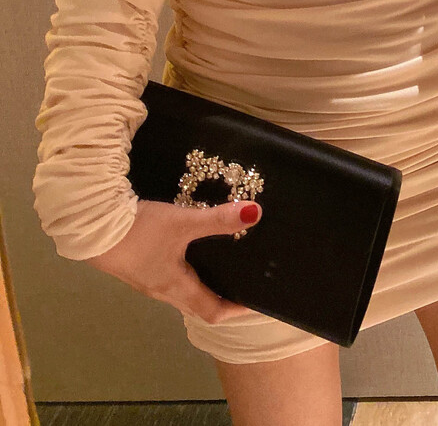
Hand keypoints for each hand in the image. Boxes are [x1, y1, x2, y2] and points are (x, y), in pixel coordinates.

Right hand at [84, 197, 261, 325]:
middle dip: (222, 300)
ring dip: (204, 286)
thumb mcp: (182, 223)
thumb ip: (217, 220)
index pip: (212, 312)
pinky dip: (188, 273)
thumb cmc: (140, 232)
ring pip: (183, 293)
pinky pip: (170, 279)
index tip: (258, 303)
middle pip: (198, 306)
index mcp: (176, 288)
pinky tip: (191, 252)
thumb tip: (255, 214)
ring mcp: (148, 280)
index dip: (237, 311)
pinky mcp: (138, 267)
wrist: (90, 228)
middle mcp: (163, 291)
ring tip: (224, 267)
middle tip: (244, 284)